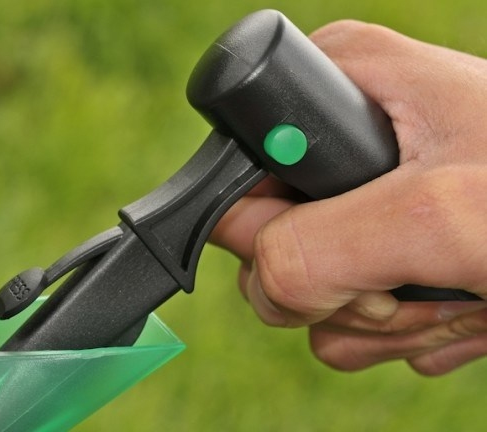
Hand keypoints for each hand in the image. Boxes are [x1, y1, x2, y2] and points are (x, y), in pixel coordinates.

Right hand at [211, 20, 486, 374]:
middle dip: (339, 283)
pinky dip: (402, 331)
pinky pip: (343, 316)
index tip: (345, 239)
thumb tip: (260, 280)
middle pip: (267, 238)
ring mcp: (358, 202)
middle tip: (416, 273)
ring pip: (305, 289)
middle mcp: (338, 142)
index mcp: (336, 90)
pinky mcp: (380, 249)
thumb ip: (318, 246)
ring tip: (456, 292)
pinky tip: (460, 307)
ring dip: (379, 317)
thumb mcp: (440, 217)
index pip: (236, 161)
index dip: (267, 219)